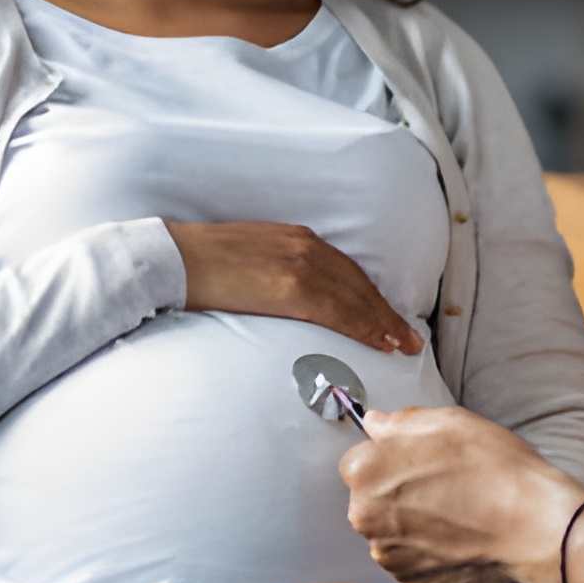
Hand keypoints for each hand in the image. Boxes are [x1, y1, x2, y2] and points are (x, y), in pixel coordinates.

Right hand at [164, 221, 423, 353]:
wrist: (175, 257)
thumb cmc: (201, 262)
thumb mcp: (250, 257)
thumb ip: (276, 272)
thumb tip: (285, 298)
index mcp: (295, 238)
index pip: (345, 270)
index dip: (370, 296)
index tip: (388, 315)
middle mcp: (305, 246)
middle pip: (358, 284)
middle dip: (385, 312)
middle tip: (408, 338)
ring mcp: (300, 265)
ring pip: (355, 298)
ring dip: (382, 322)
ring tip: (401, 345)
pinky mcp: (290, 286)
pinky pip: (338, 310)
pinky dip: (364, 326)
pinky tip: (379, 340)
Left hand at [340, 407, 583, 582]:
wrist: (533, 527)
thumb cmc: (493, 469)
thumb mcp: (446, 421)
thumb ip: (399, 422)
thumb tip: (376, 425)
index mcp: (366, 473)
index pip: (358, 461)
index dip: (389, 458)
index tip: (417, 460)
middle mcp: (365, 518)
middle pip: (370, 499)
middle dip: (396, 492)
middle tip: (442, 485)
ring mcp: (388, 556)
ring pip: (390, 531)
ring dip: (411, 523)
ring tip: (456, 513)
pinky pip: (411, 560)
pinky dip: (428, 550)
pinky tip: (459, 537)